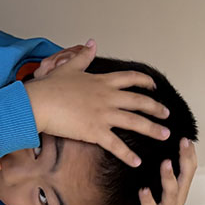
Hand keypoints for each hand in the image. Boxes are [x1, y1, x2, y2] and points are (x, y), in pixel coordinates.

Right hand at [24, 39, 170, 166]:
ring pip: (135, 122)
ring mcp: (103, 115)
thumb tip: (92, 43)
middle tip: (167, 114)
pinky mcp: (94, 132)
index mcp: (102, 81)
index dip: (145, 82)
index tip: (154, 87)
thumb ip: (83, 56)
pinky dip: (127, 155)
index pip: (131, 79)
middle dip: (156, 108)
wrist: (37, 102)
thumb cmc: (49, 86)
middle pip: (140, 101)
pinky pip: (116, 145)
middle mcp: (107, 97)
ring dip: (152, 129)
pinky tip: (137, 162)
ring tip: (165, 135)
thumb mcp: (68, 66)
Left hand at [116, 138, 197, 204]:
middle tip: (183, 142)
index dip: (190, 153)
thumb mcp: (162, 190)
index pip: (190, 168)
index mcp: (180, 189)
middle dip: (185, 158)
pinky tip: (143, 190)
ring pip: (171, 192)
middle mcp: (177, 198)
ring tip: (166, 163)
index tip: (187, 137)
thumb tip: (159, 149)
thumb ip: (164, 174)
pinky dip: (147, 199)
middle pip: (186, 176)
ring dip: (169, 177)